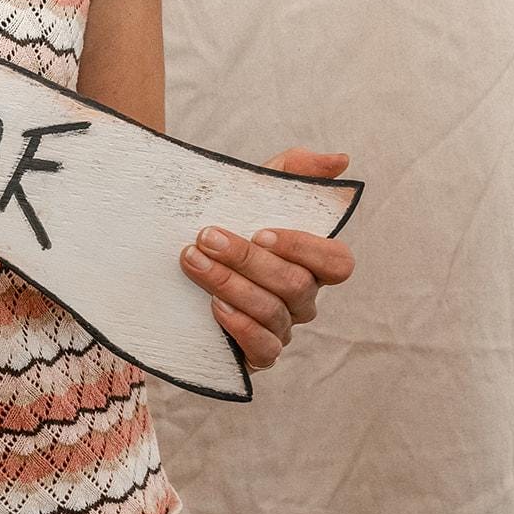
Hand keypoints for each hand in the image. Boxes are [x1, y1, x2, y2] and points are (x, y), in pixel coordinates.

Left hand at [177, 147, 356, 372]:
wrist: (173, 266)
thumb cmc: (224, 225)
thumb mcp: (251, 192)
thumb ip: (293, 170)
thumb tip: (340, 160)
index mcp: (310, 262)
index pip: (337, 262)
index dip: (305, 248)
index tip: (261, 231)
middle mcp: (302, 298)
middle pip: (294, 284)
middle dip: (247, 260)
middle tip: (206, 238)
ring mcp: (282, 327)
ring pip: (272, 312)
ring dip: (231, 285)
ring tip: (194, 263)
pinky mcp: (257, 354)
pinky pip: (264, 350)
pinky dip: (241, 328)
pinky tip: (214, 308)